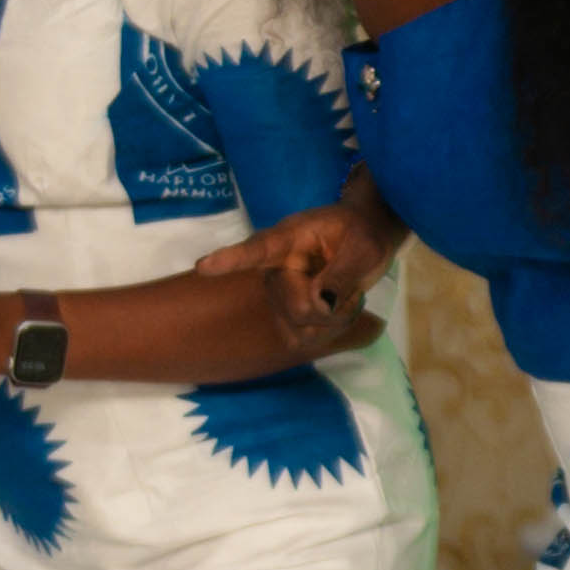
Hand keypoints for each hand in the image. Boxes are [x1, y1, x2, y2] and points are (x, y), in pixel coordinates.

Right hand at [192, 185, 402, 344]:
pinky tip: (341, 309)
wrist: (366, 237)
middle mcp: (276, 266)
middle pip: (295, 307)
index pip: (257, 249)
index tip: (203, 266)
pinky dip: (332, 329)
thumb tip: (322, 301)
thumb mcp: (364, 247)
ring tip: (348, 294)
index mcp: (289, 238)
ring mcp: (280, 292)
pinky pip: (307, 336)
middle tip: (353, 289)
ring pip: (302, 326)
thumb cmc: (362, 233)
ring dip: (335, 320)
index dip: (230, 259)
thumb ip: (343, 273)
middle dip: (330, 308)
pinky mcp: (289, 312)